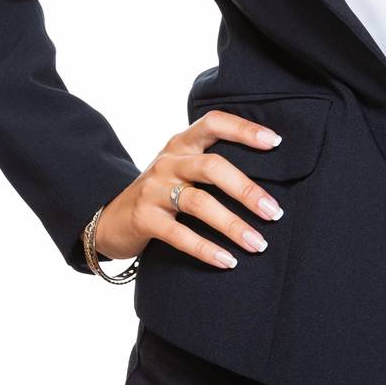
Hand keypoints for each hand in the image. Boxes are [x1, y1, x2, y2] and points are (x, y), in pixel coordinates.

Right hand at [82, 110, 288, 269]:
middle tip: (274, 212)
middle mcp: (169, 161)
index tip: (276, 142)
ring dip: (233, 225)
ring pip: (199, 202)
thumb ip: (211, 163)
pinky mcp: (144, 219)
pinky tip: (228, 261)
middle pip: (213, 167)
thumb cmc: (161, 191)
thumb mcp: (181, 167)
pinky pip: (180, 235)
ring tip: (258, 243)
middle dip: (247, 190)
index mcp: (182, 142)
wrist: (110, 219)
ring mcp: (154, 189)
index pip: (214, 123)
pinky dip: (206, 249)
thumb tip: (269, 175)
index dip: (244, 129)